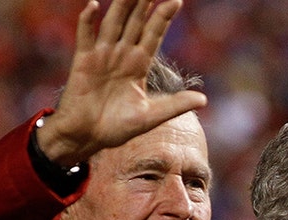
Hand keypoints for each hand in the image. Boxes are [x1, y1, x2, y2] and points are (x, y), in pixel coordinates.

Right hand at [36, 0, 207, 166]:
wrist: (87, 137)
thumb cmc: (117, 128)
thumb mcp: (150, 117)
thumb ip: (175, 106)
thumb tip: (203, 100)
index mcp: (138, 65)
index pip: (153, 35)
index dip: (163, 17)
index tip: (177, 0)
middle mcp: (121, 55)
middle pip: (134, 22)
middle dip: (144, 3)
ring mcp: (102, 55)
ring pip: (113, 23)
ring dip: (121, 5)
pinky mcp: (83, 61)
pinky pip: (86, 37)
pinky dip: (87, 21)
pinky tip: (94, 4)